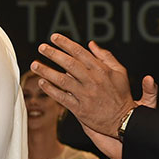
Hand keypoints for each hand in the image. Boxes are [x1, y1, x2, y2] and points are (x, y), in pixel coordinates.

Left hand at [33, 38, 157, 158]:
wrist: (124, 120)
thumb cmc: (121, 94)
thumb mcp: (119, 72)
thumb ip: (105, 56)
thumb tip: (91, 44)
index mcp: (101, 70)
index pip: (80, 52)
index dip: (65, 43)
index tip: (54, 37)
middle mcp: (92, 81)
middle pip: (69, 64)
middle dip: (53, 54)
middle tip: (41, 47)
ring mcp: (85, 95)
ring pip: (62, 80)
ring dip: (46, 71)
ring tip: (34, 65)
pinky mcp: (80, 109)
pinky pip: (62, 98)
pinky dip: (51, 90)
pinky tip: (42, 83)